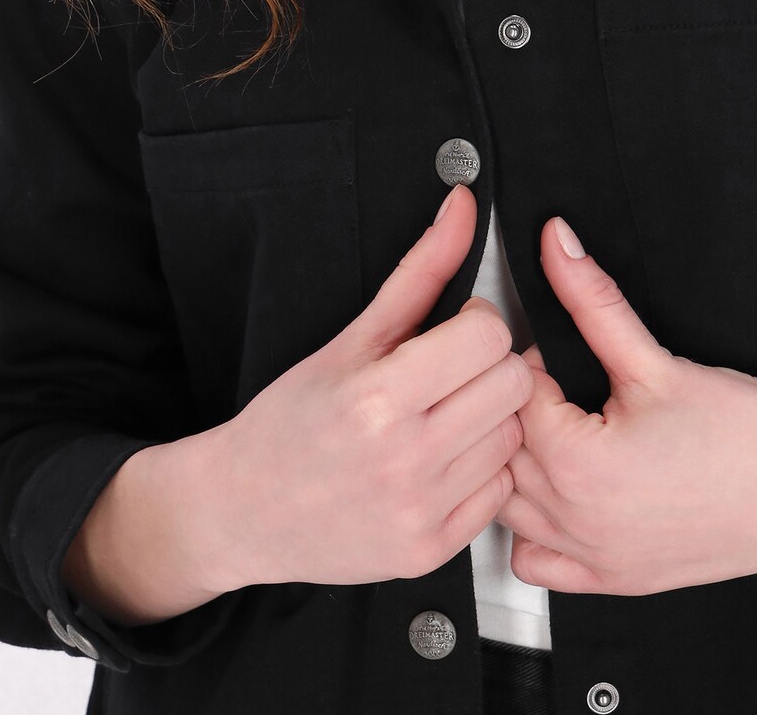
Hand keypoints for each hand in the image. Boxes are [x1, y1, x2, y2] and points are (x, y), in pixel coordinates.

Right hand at [210, 183, 530, 589]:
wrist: (242, 509)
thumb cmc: (292, 419)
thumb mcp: (351, 337)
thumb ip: (420, 269)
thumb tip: (462, 205)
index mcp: (378, 398)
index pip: (489, 336)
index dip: (476, 323)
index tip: (451, 331)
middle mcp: (403, 460)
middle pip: (513, 384)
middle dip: (490, 366)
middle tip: (450, 372)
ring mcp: (419, 512)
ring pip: (514, 438)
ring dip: (490, 419)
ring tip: (443, 417)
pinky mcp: (430, 551)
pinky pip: (502, 493)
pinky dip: (482, 471)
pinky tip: (443, 460)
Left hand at [497, 216, 756, 593]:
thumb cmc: (747, 433)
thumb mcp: (657, 359)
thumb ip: (593, 299)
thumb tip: (556, 243)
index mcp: (577, 466)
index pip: (511, 397)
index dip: (531, 361)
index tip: (560, 350)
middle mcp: (575, 522)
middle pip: (501, 451)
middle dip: (522, 408)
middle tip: (564, 383)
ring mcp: (593, 559)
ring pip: (508, 508)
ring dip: (521, 466)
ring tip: (564, 431)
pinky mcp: (616, 580)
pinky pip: (537, 563)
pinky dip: (536, 529)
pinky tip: (567, 493)